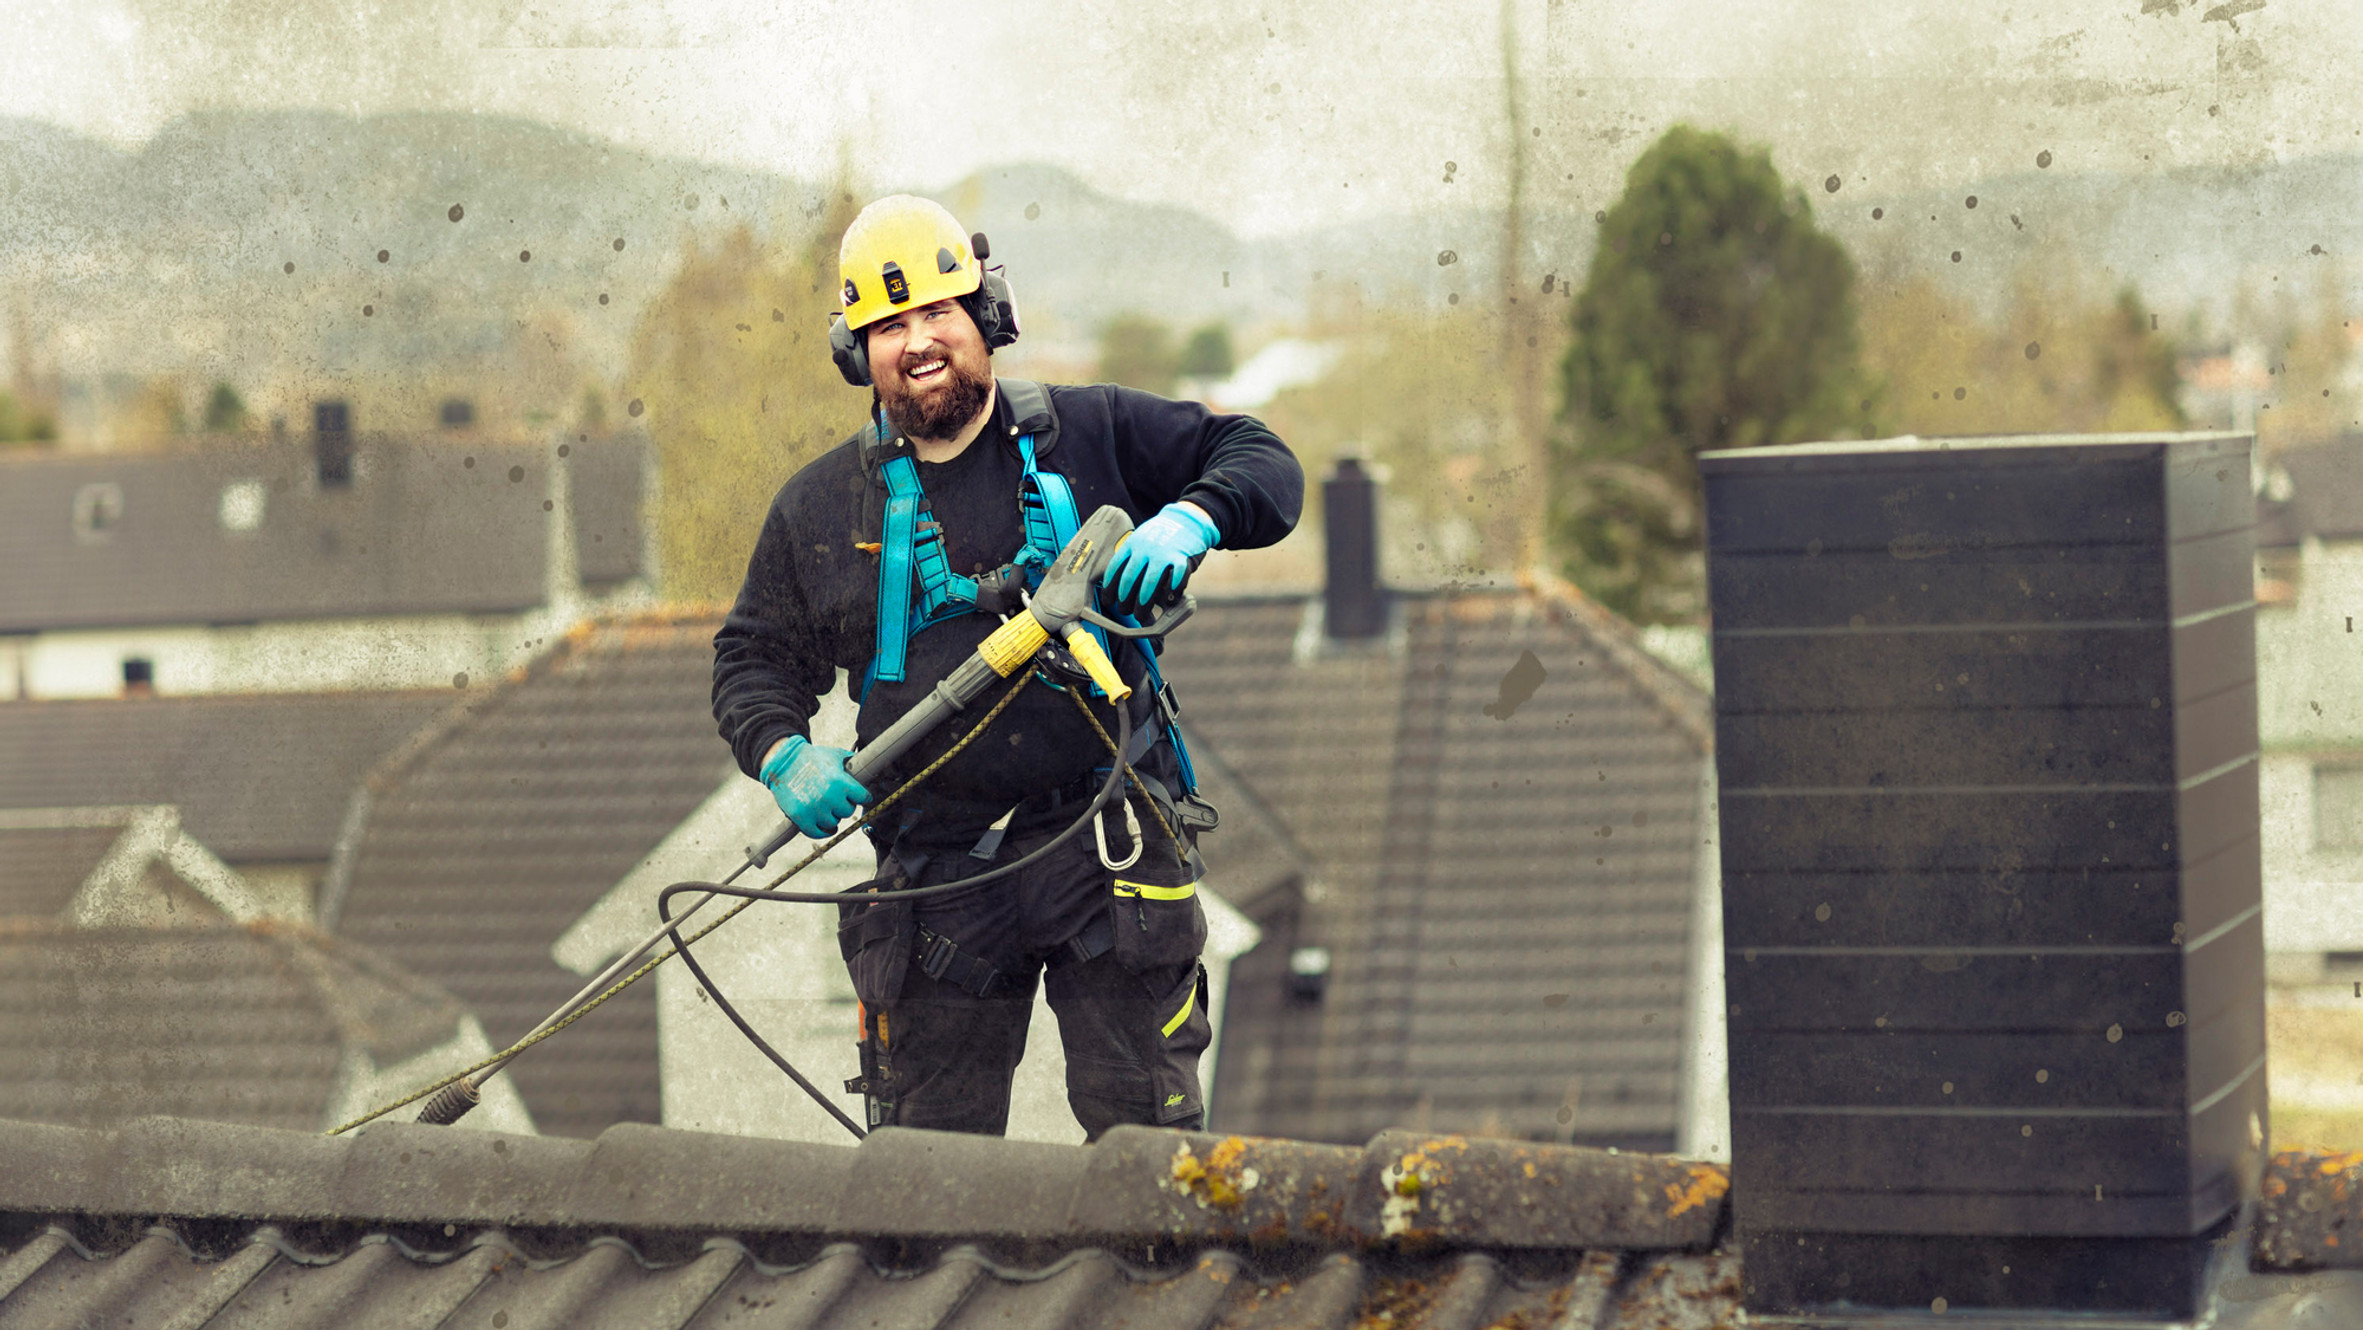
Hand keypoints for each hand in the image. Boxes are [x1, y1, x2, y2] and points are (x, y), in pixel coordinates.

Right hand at [760, 736, 869, 836]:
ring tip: (826, 808)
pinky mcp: (801, 817)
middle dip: (843, 805)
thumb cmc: (811, 757)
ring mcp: (814, 809)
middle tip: (836, 799)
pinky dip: (822, 832)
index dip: (861, 797)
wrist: (783, 761)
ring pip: (833, 823)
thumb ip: (851, 760)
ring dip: (831, 817)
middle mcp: (829, 797)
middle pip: (848, 812)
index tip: (859, 797)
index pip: (863, 798)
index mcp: (840, 781)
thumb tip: (866, 764)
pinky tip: (825, 827)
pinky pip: (817, 833)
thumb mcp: (834, 754)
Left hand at [1103, 503, 1217, 612]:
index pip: (1115, 568)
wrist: (1186, 520)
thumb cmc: (1160, 536)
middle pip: (1130, 578)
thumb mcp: (1140, 539)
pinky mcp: (1182, 558)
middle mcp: (1145, 548)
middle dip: (1125, 600)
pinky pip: (1176, 579)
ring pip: (1150, 582)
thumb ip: (1130, 558)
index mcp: (1132, 544)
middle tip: (1125, 612)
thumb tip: (1116, 586)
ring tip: (1141, 615)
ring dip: (1144, 602)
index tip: (1108, 602)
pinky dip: (1173, 592)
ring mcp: (1164, 553)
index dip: (1109, 588)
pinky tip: (1169, 602)